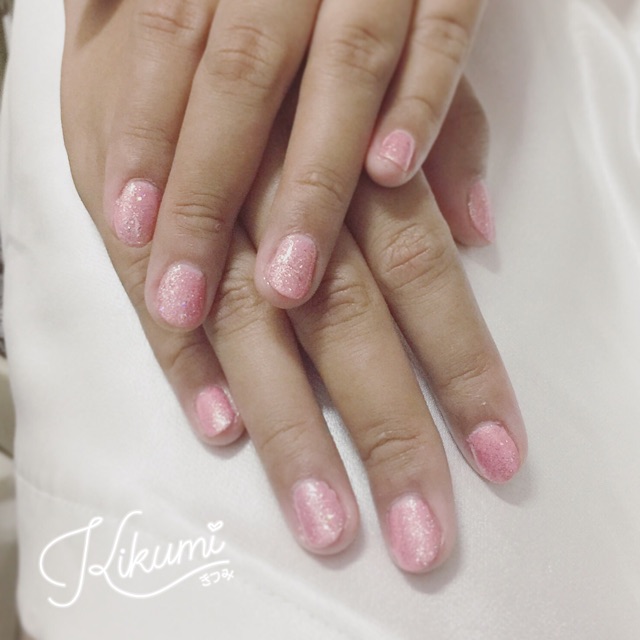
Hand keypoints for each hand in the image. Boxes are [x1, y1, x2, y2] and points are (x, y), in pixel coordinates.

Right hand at [62, 10, 525, 572]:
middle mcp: (286, 199)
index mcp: (354, 163)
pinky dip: (186, 369)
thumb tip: (479, 223)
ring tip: (325, 516)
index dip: (468, 371)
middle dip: (390, 435)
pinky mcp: (128, 215)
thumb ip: (442, 131)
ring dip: (292, 431)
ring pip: (257, 334)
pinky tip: (218, 427)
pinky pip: (157, 303)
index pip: (428, 283)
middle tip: (419, 536)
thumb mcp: (385, 51)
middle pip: (352, 330)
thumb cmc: (290, 27)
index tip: (499, 453)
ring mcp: (202, 213)